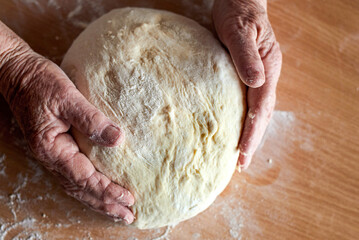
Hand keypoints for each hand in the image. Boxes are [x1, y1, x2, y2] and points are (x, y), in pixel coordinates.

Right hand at [0, 24, 134, 222]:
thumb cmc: (41, 83)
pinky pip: (74, 175)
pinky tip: (100, 190)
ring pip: (77, 186)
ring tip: (118, 210)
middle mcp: (52, 157)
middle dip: (105, 204)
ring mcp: (53, 154)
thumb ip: (91, 120)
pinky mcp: (57, 148)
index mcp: (53, 148)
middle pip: (81, 190)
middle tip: (128, 215)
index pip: (85, 178)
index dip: (107, 190)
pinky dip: (89, 187)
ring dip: (98, 200)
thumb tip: (118, 140)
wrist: (19, 74)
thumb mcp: (67, 97)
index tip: (129, 198)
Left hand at [213, 0, 281, 169]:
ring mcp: (259, 77)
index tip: (243, 153)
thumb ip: (246, 55)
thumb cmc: (238, 13)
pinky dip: (244, 120)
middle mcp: (266, 76)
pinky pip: (249, 102)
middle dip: (252, 140)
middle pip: (262, 114)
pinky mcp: (248, 76)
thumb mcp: (239, 30)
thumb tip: (256, 82)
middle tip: (241, 164)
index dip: (252, 131)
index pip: (261, 107)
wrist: (240, 2)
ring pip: (258, 111)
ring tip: (240, 154)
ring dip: (250, 133)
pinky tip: (236, 129)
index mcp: (267, 68)